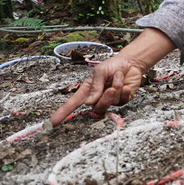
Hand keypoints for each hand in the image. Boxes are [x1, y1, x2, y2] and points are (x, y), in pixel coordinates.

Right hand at [49, 28, 175, 124]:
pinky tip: (126, 85)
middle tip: (110, 88)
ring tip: (119, 78)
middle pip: (96, 108)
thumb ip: (95, 86)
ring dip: (116, 90)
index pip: (73, 103)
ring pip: (110, 104)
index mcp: (87, 90)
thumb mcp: (100, 71)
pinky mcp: (122, 101)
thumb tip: (89, 103)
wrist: (131, 62)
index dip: (63, 112)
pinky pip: (122, 102)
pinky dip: (125, 92)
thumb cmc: (112, 65)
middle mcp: (97, 97)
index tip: (53, 122)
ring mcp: (110, 100)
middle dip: (104, 99)